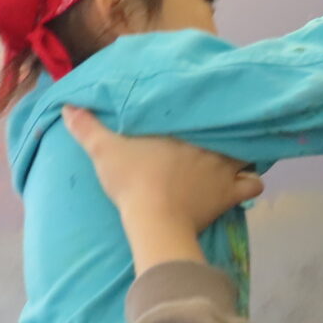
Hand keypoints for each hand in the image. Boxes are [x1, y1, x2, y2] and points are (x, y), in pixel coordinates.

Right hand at [63, 108, 262, 270]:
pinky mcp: (230, 195)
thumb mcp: (104, 150)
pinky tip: (242, 184)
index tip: (200, 112)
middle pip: (228, 128)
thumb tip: (68, 104)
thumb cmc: (132, 180)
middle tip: (215, 134)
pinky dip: (250, 183)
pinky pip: (254, 185)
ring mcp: (225, 168)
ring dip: (242, 156)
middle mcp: (210, 142)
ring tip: (232, 158)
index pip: (204, 108)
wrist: (154, 218)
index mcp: (184, 127)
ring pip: (247, 153)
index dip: (205, 110)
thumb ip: (87, 126)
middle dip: (226, 130)